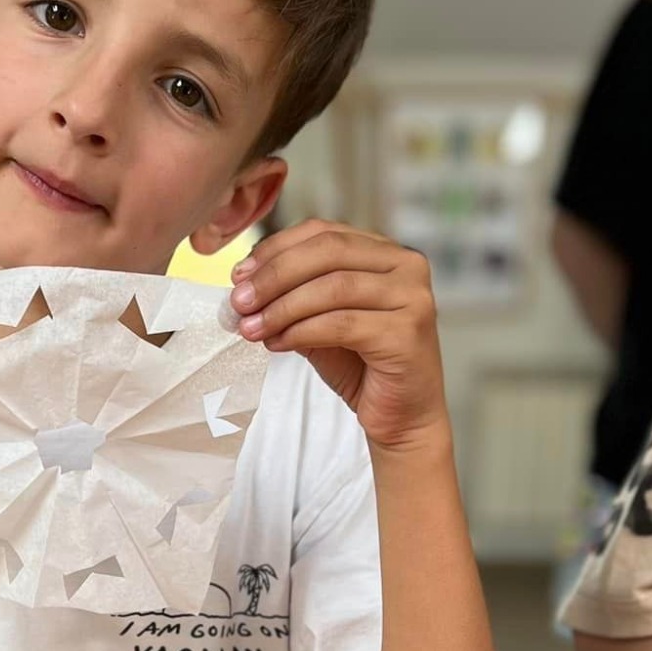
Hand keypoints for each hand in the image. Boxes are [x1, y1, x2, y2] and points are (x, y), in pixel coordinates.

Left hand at [230, 218, 448, 452]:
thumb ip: (292, 299)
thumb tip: (244, 288)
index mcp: (384, 252)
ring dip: (283, 307)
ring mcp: (412, 297)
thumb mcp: (319, 323)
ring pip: (333, 287)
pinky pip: (342, 324)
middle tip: (239, 302)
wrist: (401, 417)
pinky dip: (302, 331)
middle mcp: (406, 265)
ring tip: (251, 329)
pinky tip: (278, 343)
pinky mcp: (407, 332)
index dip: (276, 249)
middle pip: (328, 252)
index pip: (323, 232)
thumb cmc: (362, 368)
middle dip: (274, 275)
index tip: (239, 275)